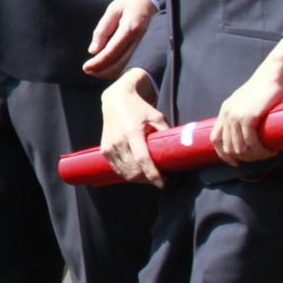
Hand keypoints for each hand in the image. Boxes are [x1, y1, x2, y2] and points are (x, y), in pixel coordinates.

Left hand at [83, 0, 155, 79]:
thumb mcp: (111, 11)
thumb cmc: (127, 2)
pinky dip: (115, 68)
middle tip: (87, 70)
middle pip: (119, 64)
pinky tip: (104, 66)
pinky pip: (127, 63)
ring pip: (124, 67)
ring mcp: (141, 46)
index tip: (85, 67)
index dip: (97, 63)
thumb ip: (102, 31)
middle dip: (101, 71)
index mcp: (129, 29)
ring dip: (108, 72)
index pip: (111, 52)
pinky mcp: (140, 48)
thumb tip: (93, 51)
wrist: (147, 0)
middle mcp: (137, 41)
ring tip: (93, 69)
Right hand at [98, 71, 169, 187]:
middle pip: (133, 171)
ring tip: (150, 177)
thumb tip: (178, 149)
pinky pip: (116, 169)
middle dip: (148, 180)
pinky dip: (127, 175)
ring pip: (125, 173)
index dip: (153, 174)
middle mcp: (119, 141)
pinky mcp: (104, 149)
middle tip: (161, 179)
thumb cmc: (139, 107)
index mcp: (132, 132)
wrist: (116, 99)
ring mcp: (109, 146)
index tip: (162, 184)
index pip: (142, 160)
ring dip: (138, 179)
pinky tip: (137, 174)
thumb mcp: (156, 116)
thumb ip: (165, 133)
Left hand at [211, 41, 282, 165]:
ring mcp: (237, 115)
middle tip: (261, 156)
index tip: (236, 162)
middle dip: (245, 157)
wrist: (274, 73)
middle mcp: (227, 114)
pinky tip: (271, 150)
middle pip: (229, 147)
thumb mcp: (247, 102)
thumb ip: (243, 114)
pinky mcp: (249, 116)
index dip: (224, 154)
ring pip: (241, 148)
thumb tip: (248, 134)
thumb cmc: (266, 88)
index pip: (215, 139)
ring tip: (268, 153)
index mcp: (225, 111)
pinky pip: (251, 142)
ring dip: (255, 156)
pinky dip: (261, 150)